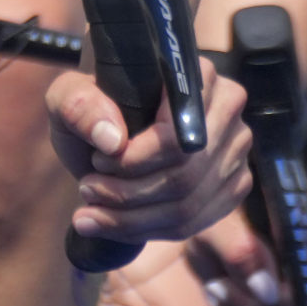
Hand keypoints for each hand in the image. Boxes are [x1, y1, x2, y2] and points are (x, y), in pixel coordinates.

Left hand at [48, 65, 249, 252]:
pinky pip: (196, 223)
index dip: (134, 160)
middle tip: (87, 190)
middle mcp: (228, 107)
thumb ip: (79, 105)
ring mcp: (236, 148)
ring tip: (91, 212)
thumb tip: (112, 140)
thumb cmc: (94, 109)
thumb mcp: (70, 96)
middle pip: (184, 174)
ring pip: (189, 205)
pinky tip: (114, 225)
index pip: (177, 134)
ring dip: (132, 219)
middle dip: (128, 194)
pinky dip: (149, 231)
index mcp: (195, 74)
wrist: (111, 132)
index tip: (97, 162)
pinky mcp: (234, 185)